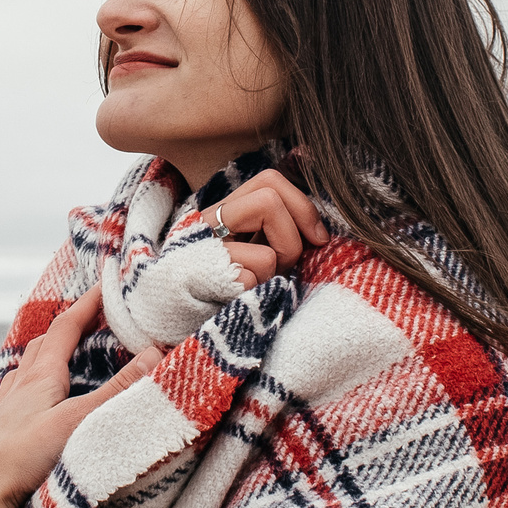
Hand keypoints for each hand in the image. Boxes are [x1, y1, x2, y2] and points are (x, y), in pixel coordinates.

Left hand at [0, 292, 156, 507]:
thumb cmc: (24, 459)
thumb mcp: (79, 422)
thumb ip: (118, 392)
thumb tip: (156, 353)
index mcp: (39, 379)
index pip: (64, 329)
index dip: (86, 306)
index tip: (105, 287)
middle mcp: (16, 391)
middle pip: (39, 348)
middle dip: (63, 331)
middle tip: (83, 322)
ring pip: (17, 377)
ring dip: (36, 362)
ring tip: (48, 359)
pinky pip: (0, 409)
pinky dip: (11, 399)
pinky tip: (7, 407)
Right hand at [199, 168, 329, 288]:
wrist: (188, 327)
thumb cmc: (230, 290)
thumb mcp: (253, 252)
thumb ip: (273, 231)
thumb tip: (319, 230)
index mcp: (222, 212)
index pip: (269, 180)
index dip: (302, 206)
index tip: (318, 238)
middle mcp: (207, 222)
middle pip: (269, 195)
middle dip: (292, 233)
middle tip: (286, 263)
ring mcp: (202, 247)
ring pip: (266, 241)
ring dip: (275, 266)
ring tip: (259, 282)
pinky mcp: (201, 274)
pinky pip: (253, 278)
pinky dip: (257, 292)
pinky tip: (241, 299)